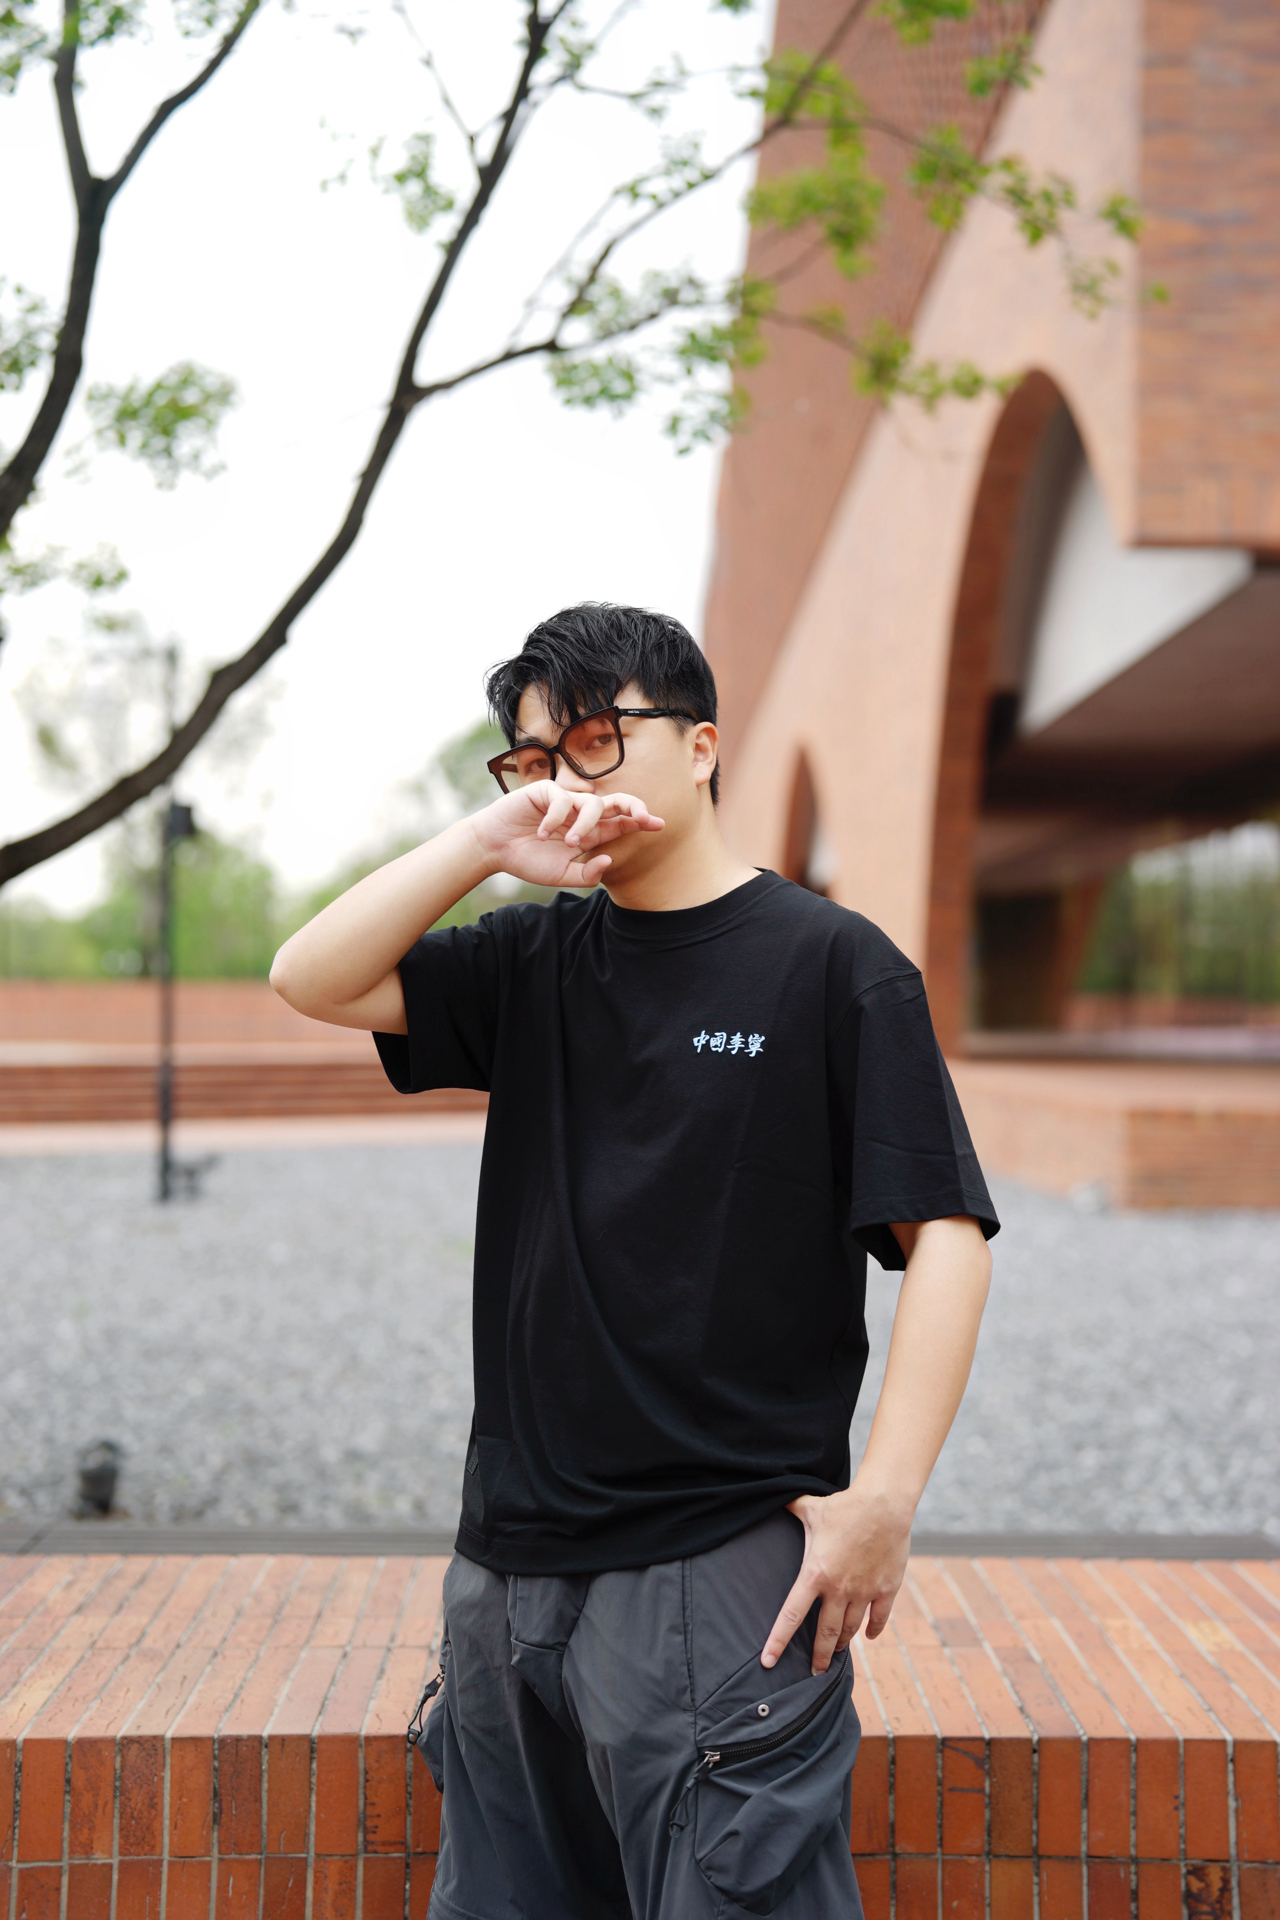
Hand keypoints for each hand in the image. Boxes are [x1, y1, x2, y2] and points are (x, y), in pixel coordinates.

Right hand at [471, 782, 663, 889]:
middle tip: (644, 817)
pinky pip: (561, 800)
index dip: (640, 820)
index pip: (620, 823)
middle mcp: (580, 814)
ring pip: (591, 804)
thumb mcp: (561, 875)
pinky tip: (541, 833)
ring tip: (570, 842)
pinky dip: (555, 818)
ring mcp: (564, 801)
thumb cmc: (528, 861)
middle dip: (633, 806)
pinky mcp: (545, 792)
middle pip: (616, 803)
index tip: (659, 824)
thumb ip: (586, 873)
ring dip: (585, 824)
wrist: (494, 849)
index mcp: (589, 833)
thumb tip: (610, 859)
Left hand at [761, 1486, 911, 1673]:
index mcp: (815, 1574)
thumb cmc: (844, 1506)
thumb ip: (792, 1508)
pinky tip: (868, 1636)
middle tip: (814, 1672)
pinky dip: (873, 1631)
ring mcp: (864, 1592)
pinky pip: (878, 1619)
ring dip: (842, 1643)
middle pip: (825, 1634)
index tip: (768, 1662)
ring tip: (836, 1651)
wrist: (884, 1505)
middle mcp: (838, 1589)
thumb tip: (775, 1498)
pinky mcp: (886, 1589)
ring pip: (851, 1630)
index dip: (778, 1641)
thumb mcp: (811, 1507)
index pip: (790, 1616)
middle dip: (818, 1657)